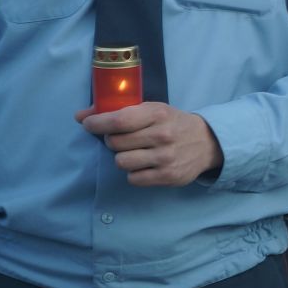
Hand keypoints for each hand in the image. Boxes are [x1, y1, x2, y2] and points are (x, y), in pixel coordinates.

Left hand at [77, 102, 224, 186]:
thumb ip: (117, 111)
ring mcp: (166, 158)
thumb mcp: (151, 110)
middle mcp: (162, 136)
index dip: (98, 123)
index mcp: (157, 114)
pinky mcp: (168, 176)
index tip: (88, 124)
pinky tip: (144, 164)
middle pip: (115, 143)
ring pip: (121, 162)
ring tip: (134, 152)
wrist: (207, 142)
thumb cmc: (172, 123)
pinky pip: (133, 178)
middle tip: (122, 139)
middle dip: (112, 140)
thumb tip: (79, 116)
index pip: (119, 120)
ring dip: (123, 157)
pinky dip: (134, 172)